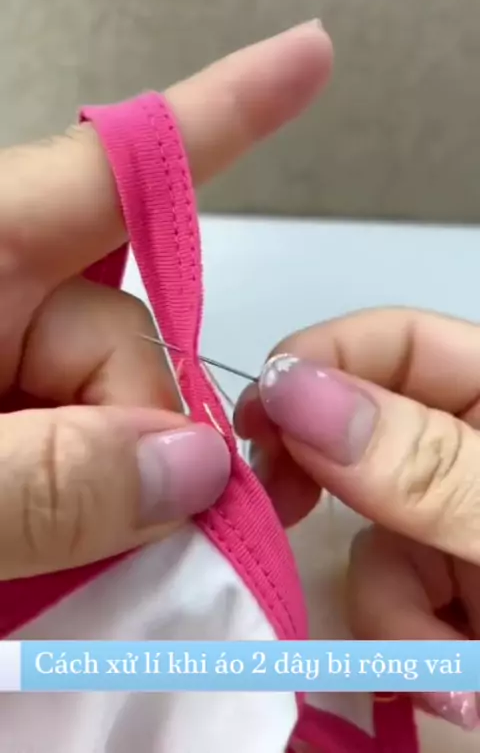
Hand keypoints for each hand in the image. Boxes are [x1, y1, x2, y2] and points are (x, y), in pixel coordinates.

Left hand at [0, 21, 332, 579]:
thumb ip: (40, 479)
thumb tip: (193, 468)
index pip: (108, 171)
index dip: (223, 113)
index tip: (310, 58)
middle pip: (123, 336)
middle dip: (128, 435)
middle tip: (95, 527)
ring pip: (109, 410)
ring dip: (100, 489)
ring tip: (28, 560)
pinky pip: (77, 451)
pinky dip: (83, 506)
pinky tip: (60, 551)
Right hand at [234, 307, 479, 730]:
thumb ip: (428, 466)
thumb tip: (296, 389)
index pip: (403, 343)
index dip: (324, 360)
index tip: (257, 415)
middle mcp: (479, 455)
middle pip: (367, 436)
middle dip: (329, 484)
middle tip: (280, 505)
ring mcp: (462, 527)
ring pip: (373, 535)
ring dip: (391, 607)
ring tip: (449, 670)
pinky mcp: (455, 595)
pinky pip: (395, 600)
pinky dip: (410, 644)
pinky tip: (458, 686)